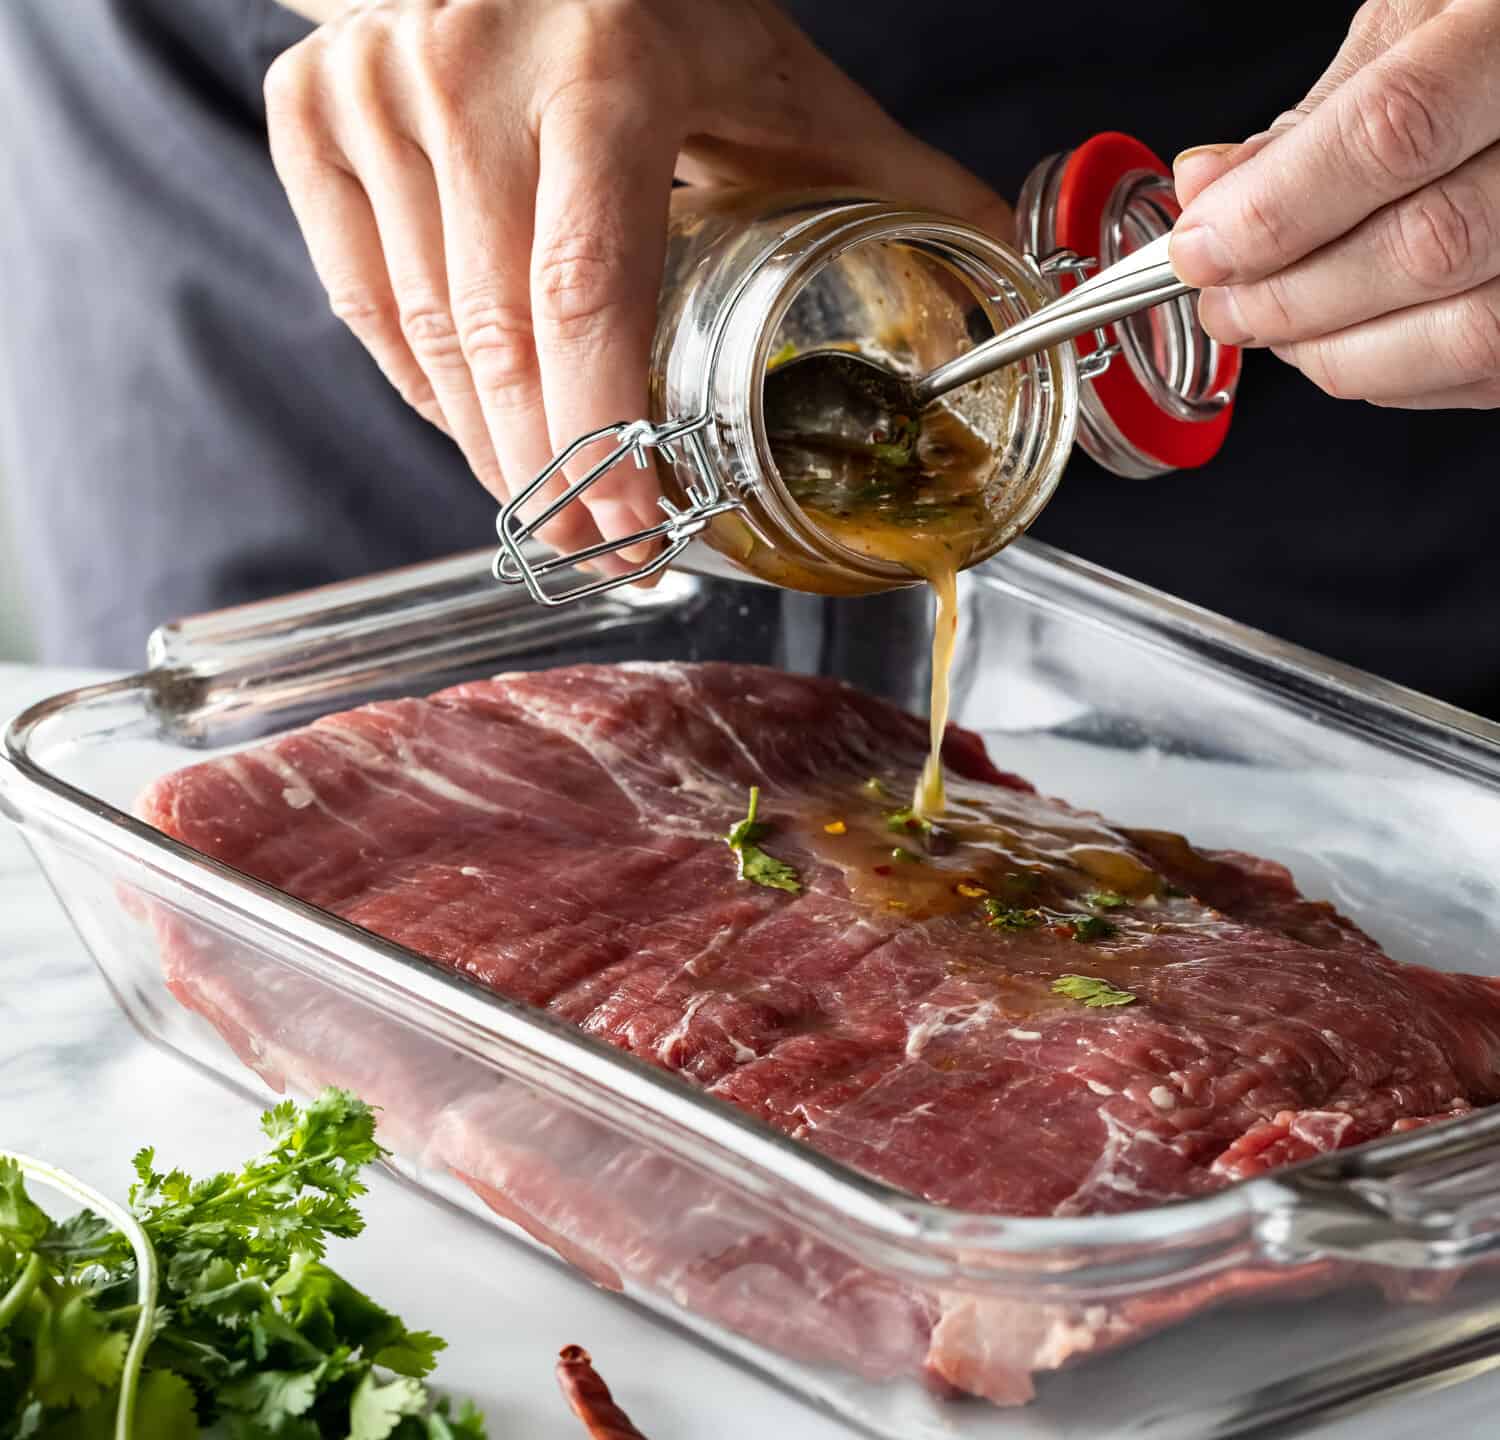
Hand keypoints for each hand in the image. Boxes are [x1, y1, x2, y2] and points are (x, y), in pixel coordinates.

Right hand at [264, 0, 1011, 564]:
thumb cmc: (657, 3)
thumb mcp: (778, 78)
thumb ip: (888, 175)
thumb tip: (1007, 268)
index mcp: (608, 66)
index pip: (588, 292)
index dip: (605, 439)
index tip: (635, 533)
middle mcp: (473, 72)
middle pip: (496, 338)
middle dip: (550, 478)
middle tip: (599, 557)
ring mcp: (378, 94)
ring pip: (423, 335)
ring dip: (491, 448)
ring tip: (552, 507)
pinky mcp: (311, 116)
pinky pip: (361, 302)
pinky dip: (425, 387)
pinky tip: (481, 427)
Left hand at [1170, 0, 1499, 409]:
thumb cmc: (1496, 34)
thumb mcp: (1413, 23)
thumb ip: (1320, 114)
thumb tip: (1209, 190)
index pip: (1393, 136)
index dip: (1276, 209)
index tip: (1200, 248)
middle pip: (1426, 248)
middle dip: (1288, 295)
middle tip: (1222, 300)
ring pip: (1463, 333)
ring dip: (1333, 349)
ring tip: (1273, 323)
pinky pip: (1481, 372)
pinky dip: (1387, 372)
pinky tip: (1342, 338)